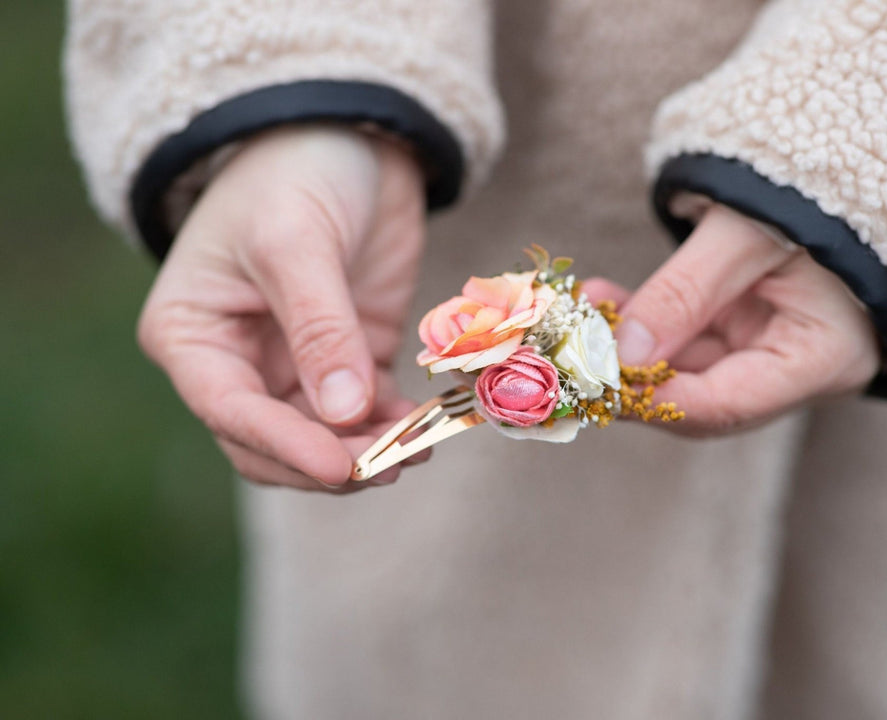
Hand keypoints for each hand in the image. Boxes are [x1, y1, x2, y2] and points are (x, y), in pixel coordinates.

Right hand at [137, 126, 427, 490]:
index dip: (286, 447)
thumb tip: (343, 412)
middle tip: (390, 465)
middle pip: (274, 442)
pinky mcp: (350, 359)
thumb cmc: (295, 172)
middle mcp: (236, 362)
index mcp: (192, 335)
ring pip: (323, 438)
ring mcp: (296, 365)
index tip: (341, 466)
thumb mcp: (297, 241)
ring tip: (418, 449)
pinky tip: (426, 426)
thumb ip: (320, 327)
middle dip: (329, 461)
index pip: (231, 412)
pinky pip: (369, 412)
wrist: (347, 135)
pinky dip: (394, 425)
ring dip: (367, 451)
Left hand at [584, 205, 879, 435]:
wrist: (839, 156)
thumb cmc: (811, 189)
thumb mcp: (744, 235)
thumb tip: (621, 355)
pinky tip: (601, 300)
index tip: (594, 382)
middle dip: (632, 378)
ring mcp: (768, 350)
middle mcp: (797, 371)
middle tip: (571, 358)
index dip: (654, 401)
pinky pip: (686, 339)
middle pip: (701, 398)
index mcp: (823, 360)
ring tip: (579, 313)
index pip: (726, 406)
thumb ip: (683, 295)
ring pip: (685, 368)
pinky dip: (643, 324)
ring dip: (628, 346)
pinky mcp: (744, 328)